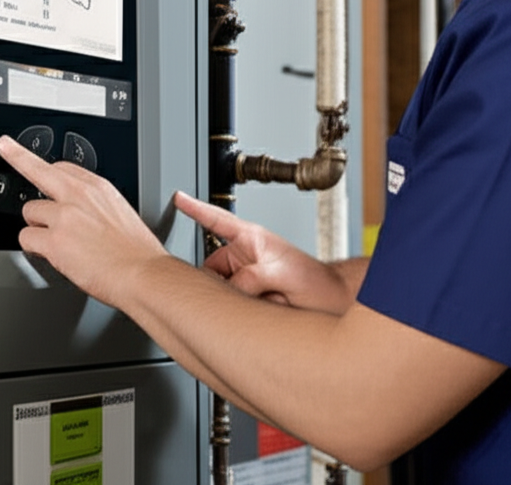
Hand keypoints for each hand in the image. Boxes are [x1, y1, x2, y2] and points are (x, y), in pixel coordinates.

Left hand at [0, 135, 167, 308]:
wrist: (142, 273)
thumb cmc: (136, 251)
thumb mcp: (120, 212)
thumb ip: (95, 205)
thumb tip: (80, 211)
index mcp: (98, 187)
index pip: (63, 167)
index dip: (46, 168)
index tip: (33, 157)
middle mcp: (79, 196)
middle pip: (37, 169)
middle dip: (17, 156)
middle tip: (4, 146)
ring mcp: (64, 216)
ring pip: (30, 212)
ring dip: (36, 226)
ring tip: (55, 241)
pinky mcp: (54, 240)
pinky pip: (26, 238)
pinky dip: (33, 248)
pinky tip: (48, 253)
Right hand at [174, 192, 355, 313]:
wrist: (332, 306)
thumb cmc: (316, 284)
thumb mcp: (283, 274)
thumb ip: (254, 276)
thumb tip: (232, 286)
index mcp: (252, 239)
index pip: (218, 220)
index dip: (195, 208)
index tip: (178, 198)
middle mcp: (245, 256)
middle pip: (211, 268)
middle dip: (218, 285)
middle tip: (243, 294)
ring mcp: (245, 277)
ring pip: (220, 290)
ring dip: (233, 301)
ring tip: (264, 303)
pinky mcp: (247, 297)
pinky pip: (230, 305)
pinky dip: (239, 311)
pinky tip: (261, 312)